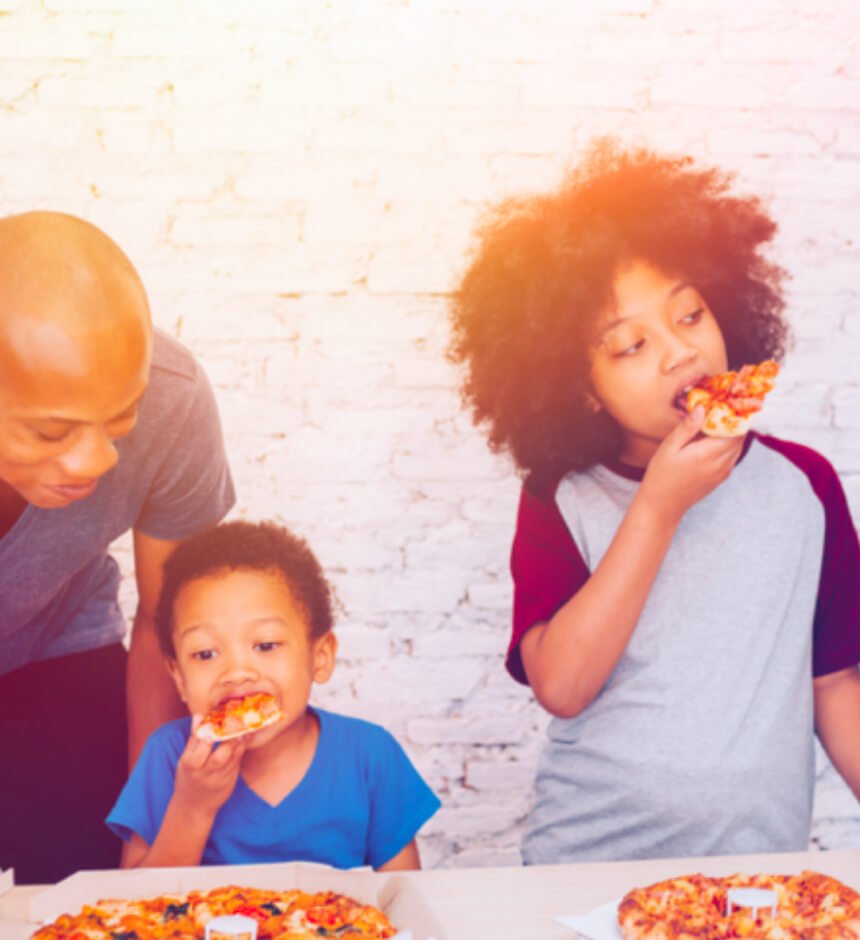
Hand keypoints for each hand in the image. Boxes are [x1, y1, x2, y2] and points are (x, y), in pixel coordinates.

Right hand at [172, 715, 246, 820]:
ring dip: (240, 743)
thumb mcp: (185, 759)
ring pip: (232, 760)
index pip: (200, 750)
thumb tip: (199, 716)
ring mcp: (219, 780)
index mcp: (190, 766)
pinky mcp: (230, 782)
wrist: (193, 807)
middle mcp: (204, 774)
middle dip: (229, 740)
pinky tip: (246, 738)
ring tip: (245, 728)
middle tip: (236, 724)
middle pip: (219, 757)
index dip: (210, 736)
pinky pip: (237, 764)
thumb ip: (194, 738)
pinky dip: (241, 750)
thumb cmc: (188, 777)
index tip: (217, 723)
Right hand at [638, 407, 744, 526]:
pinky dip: (728, 444)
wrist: (663, 505)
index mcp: (709, 454)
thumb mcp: (669, 448)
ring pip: (738, 447)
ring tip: (719, 420)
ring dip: (732, 433)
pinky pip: (731, 456)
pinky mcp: (720, 478)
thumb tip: (702, 408)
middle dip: (735, 421)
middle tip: (725, 407)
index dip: (735, 415)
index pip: (735, 430)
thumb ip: (687, 428)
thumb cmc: (661, 475)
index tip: (729, 402)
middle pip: (740, 437)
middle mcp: (721, 464)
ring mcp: (723, 473)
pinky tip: (714, 438)